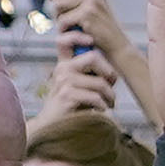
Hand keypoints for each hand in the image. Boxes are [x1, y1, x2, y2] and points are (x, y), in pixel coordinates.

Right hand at [23, 36, 151, 165]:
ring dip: (110, 96)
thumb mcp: (77, 87)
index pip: (65, 40)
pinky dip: (103, 106)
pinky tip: (100, 111)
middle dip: (109, 72)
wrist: (52, 129)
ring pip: (100, 82)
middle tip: (112, 85)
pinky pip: (96, 97)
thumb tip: (112, 72)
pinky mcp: (67, 96)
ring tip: (108, 104)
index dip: (78, 35)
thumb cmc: (70, 109)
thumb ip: (88, 75)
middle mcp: (62, 70)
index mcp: (64, 64)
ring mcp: (64, 82)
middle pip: (94, 57)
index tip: (90, 41)